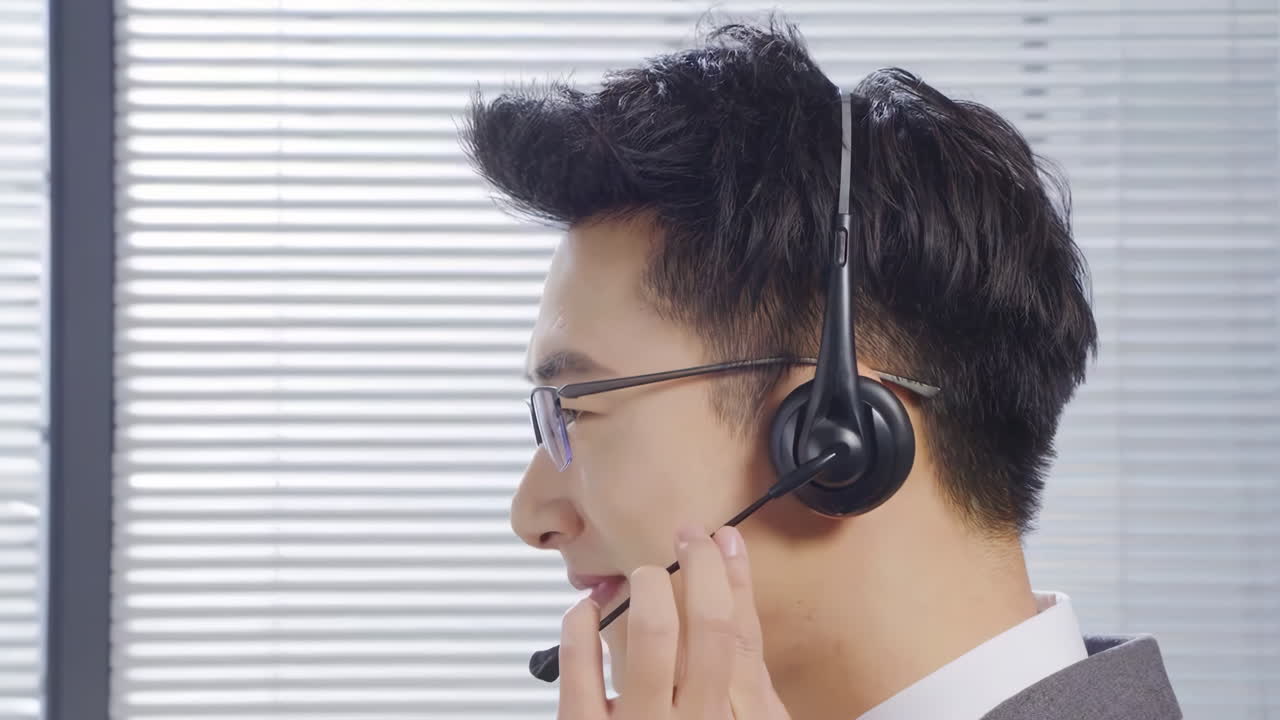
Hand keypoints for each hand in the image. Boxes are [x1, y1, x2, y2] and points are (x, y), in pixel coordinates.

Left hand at [556, 524, 791, 719]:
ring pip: (649, 636)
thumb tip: (736, 625)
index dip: (734, 579)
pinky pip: (579, 671)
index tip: (726, 541)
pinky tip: (582, 611)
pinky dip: (578, 629)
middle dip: (697, 569)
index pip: (741, 636)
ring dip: (646, 589)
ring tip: (641, 574)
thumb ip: (744, 692)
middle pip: (706, 626)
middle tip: (688, 539)